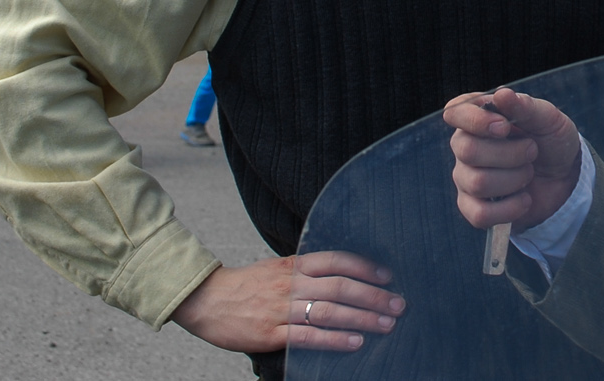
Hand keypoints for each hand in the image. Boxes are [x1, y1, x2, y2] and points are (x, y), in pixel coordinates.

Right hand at [171, 252, 401, 354]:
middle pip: (340, 286)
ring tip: (386, 324)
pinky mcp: (270, 334)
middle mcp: (290, 284)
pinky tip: (355, 342)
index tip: (387, 276)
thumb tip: (336, 273)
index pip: (336, 261)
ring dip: (362, 317)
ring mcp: (280, 309)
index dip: (364, 267)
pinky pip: (307, 336)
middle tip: (398, 304)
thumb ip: (303, 270)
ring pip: (328, 311)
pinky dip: (334, 339)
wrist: (205, 300)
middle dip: (373, 296)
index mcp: (293, 265)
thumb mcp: (275, 268)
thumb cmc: (244, 285)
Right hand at [445, 87, 582, 232]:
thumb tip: (502, 94)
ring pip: (477, 183)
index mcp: (478, 116)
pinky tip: (524, 199)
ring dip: (515, 179)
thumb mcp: (548, 119)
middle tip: (532, 150)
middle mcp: (465, 145)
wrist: (565, 177)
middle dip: (511, 153)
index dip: (476, 121)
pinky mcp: (473, 207)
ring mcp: (466, 177)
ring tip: (529, 173)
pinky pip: (479, 214)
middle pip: (468, 151)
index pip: (455, 112)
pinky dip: (510, 208)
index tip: (505, 127)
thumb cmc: (551, 140)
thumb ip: (526, 106)